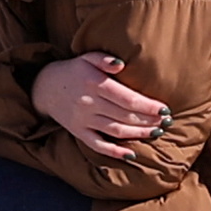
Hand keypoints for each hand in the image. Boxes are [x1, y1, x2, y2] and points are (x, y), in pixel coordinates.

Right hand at [33, 53, 171, 153]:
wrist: (44, 87)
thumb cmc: (73, 71)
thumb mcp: (86, 57)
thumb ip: (104, 59)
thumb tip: (121, 65)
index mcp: (94, 84)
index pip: (126, 98)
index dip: (147, 105)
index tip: (164, 109)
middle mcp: (89, 103)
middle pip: (125, 115)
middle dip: (148, 120)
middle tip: (167, 121)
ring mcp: (83, 120)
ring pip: (116, 130)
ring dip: (138, 133)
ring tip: (157, 132)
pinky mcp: (78, 132)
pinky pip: (97, 145)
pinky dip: (114, 151)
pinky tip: (131, 154)